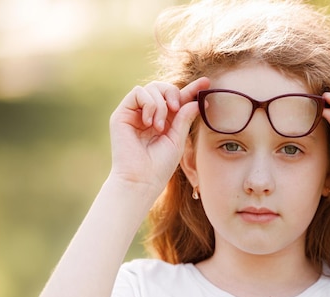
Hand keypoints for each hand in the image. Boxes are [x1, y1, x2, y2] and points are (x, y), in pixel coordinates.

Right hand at [108, 77, 209, 192]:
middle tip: (176, 109)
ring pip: (151, 88)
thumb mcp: (177, 139)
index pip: (178, 99)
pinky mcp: (121, 114)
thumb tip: (196, 101)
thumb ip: (184, 118)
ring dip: (160, 105)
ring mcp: (134, 113)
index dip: (192, 89)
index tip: (207, 83)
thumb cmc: (159, 166)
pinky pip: (137, 92)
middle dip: (173, 93)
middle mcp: (149, 114)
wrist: (141, 180)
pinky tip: (150, 122)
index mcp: (164, 121)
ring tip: (159, 127)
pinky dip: (148, 104)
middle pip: (163, 87)